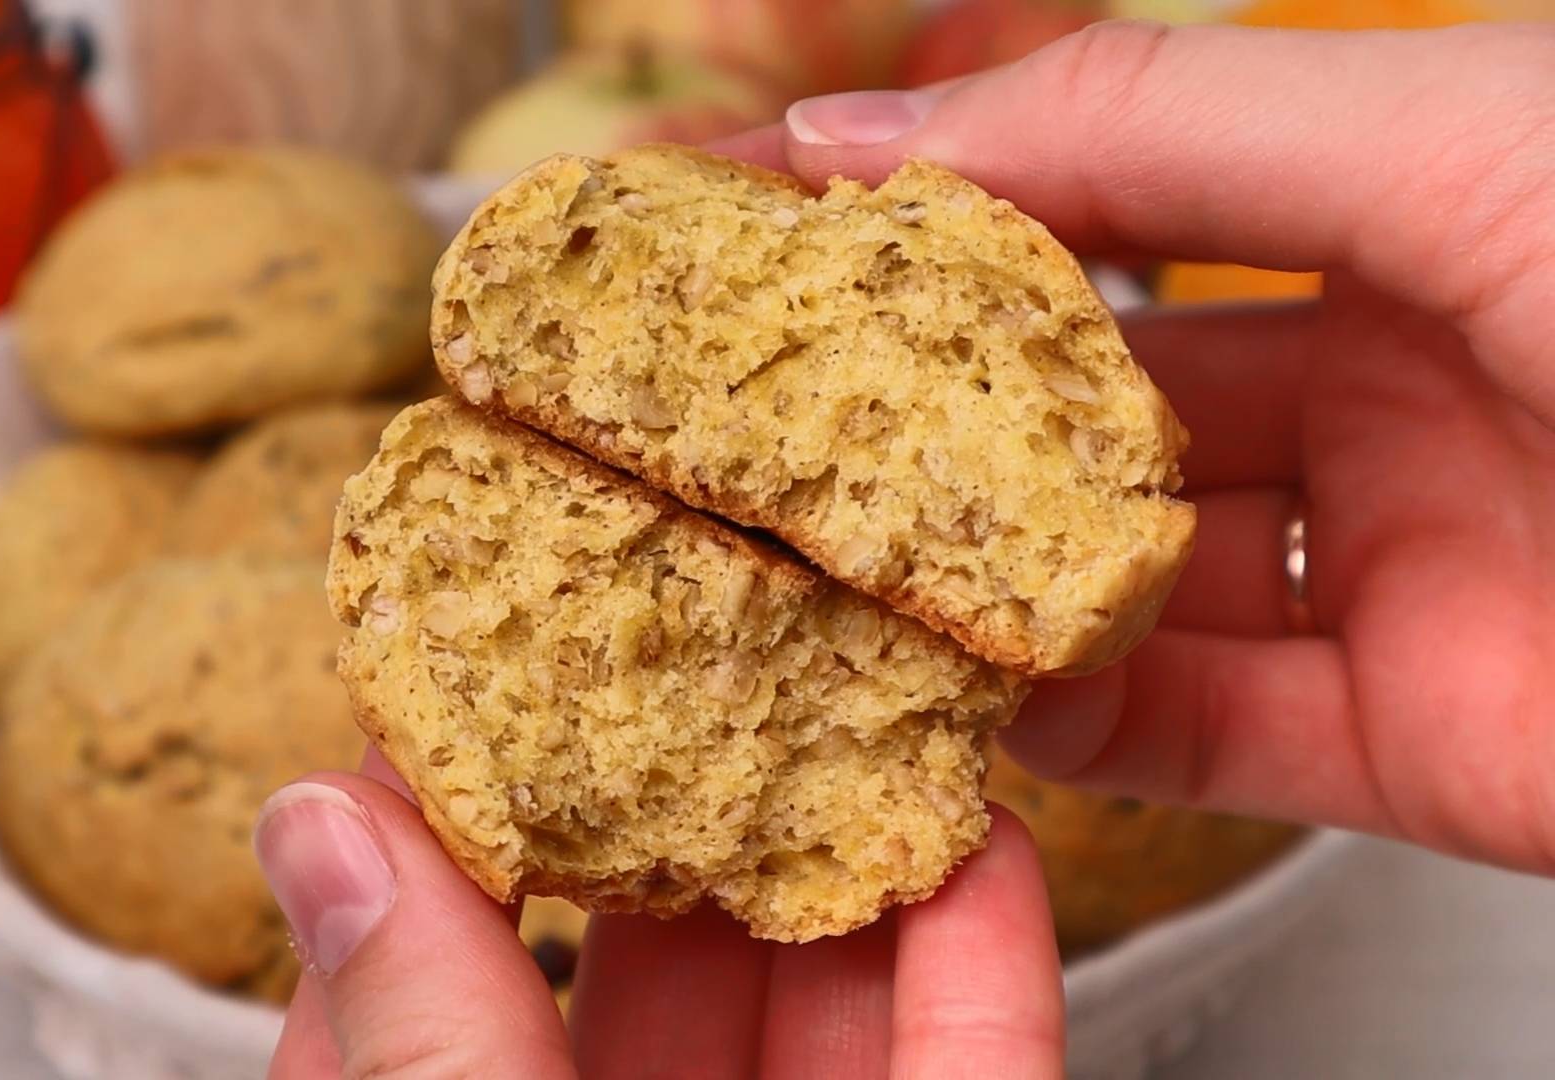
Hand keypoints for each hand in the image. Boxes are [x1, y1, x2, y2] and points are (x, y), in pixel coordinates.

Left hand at [255, 754, 1061, 1078]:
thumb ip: (418, 1039)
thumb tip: (314, 825)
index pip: (416, 1005)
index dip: (438, 847)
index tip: (465, 696)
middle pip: (647, 986)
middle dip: (679, 820)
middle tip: (690, 652)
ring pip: (821, 1019)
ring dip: (846, 864)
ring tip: (855, 698)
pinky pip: (975, 1077)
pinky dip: (989, 973)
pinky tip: (989, 844)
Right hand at [713, 21, 1554, 874]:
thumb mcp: (1445, 138)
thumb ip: (1144, 125)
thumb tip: (869, 133)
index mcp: (1404, 208)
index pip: (1111, 207)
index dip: (938, 216)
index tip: (766, 238)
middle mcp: (1394, 385)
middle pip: (1101, 410)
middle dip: (934, 421)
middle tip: (768, 431)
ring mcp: (1405, 569)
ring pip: (1129, 584)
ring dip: (985, 589)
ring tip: (826, 578)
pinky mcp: (1425, 742)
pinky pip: (1203, 733)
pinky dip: (1080, 725)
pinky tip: (976, 697)